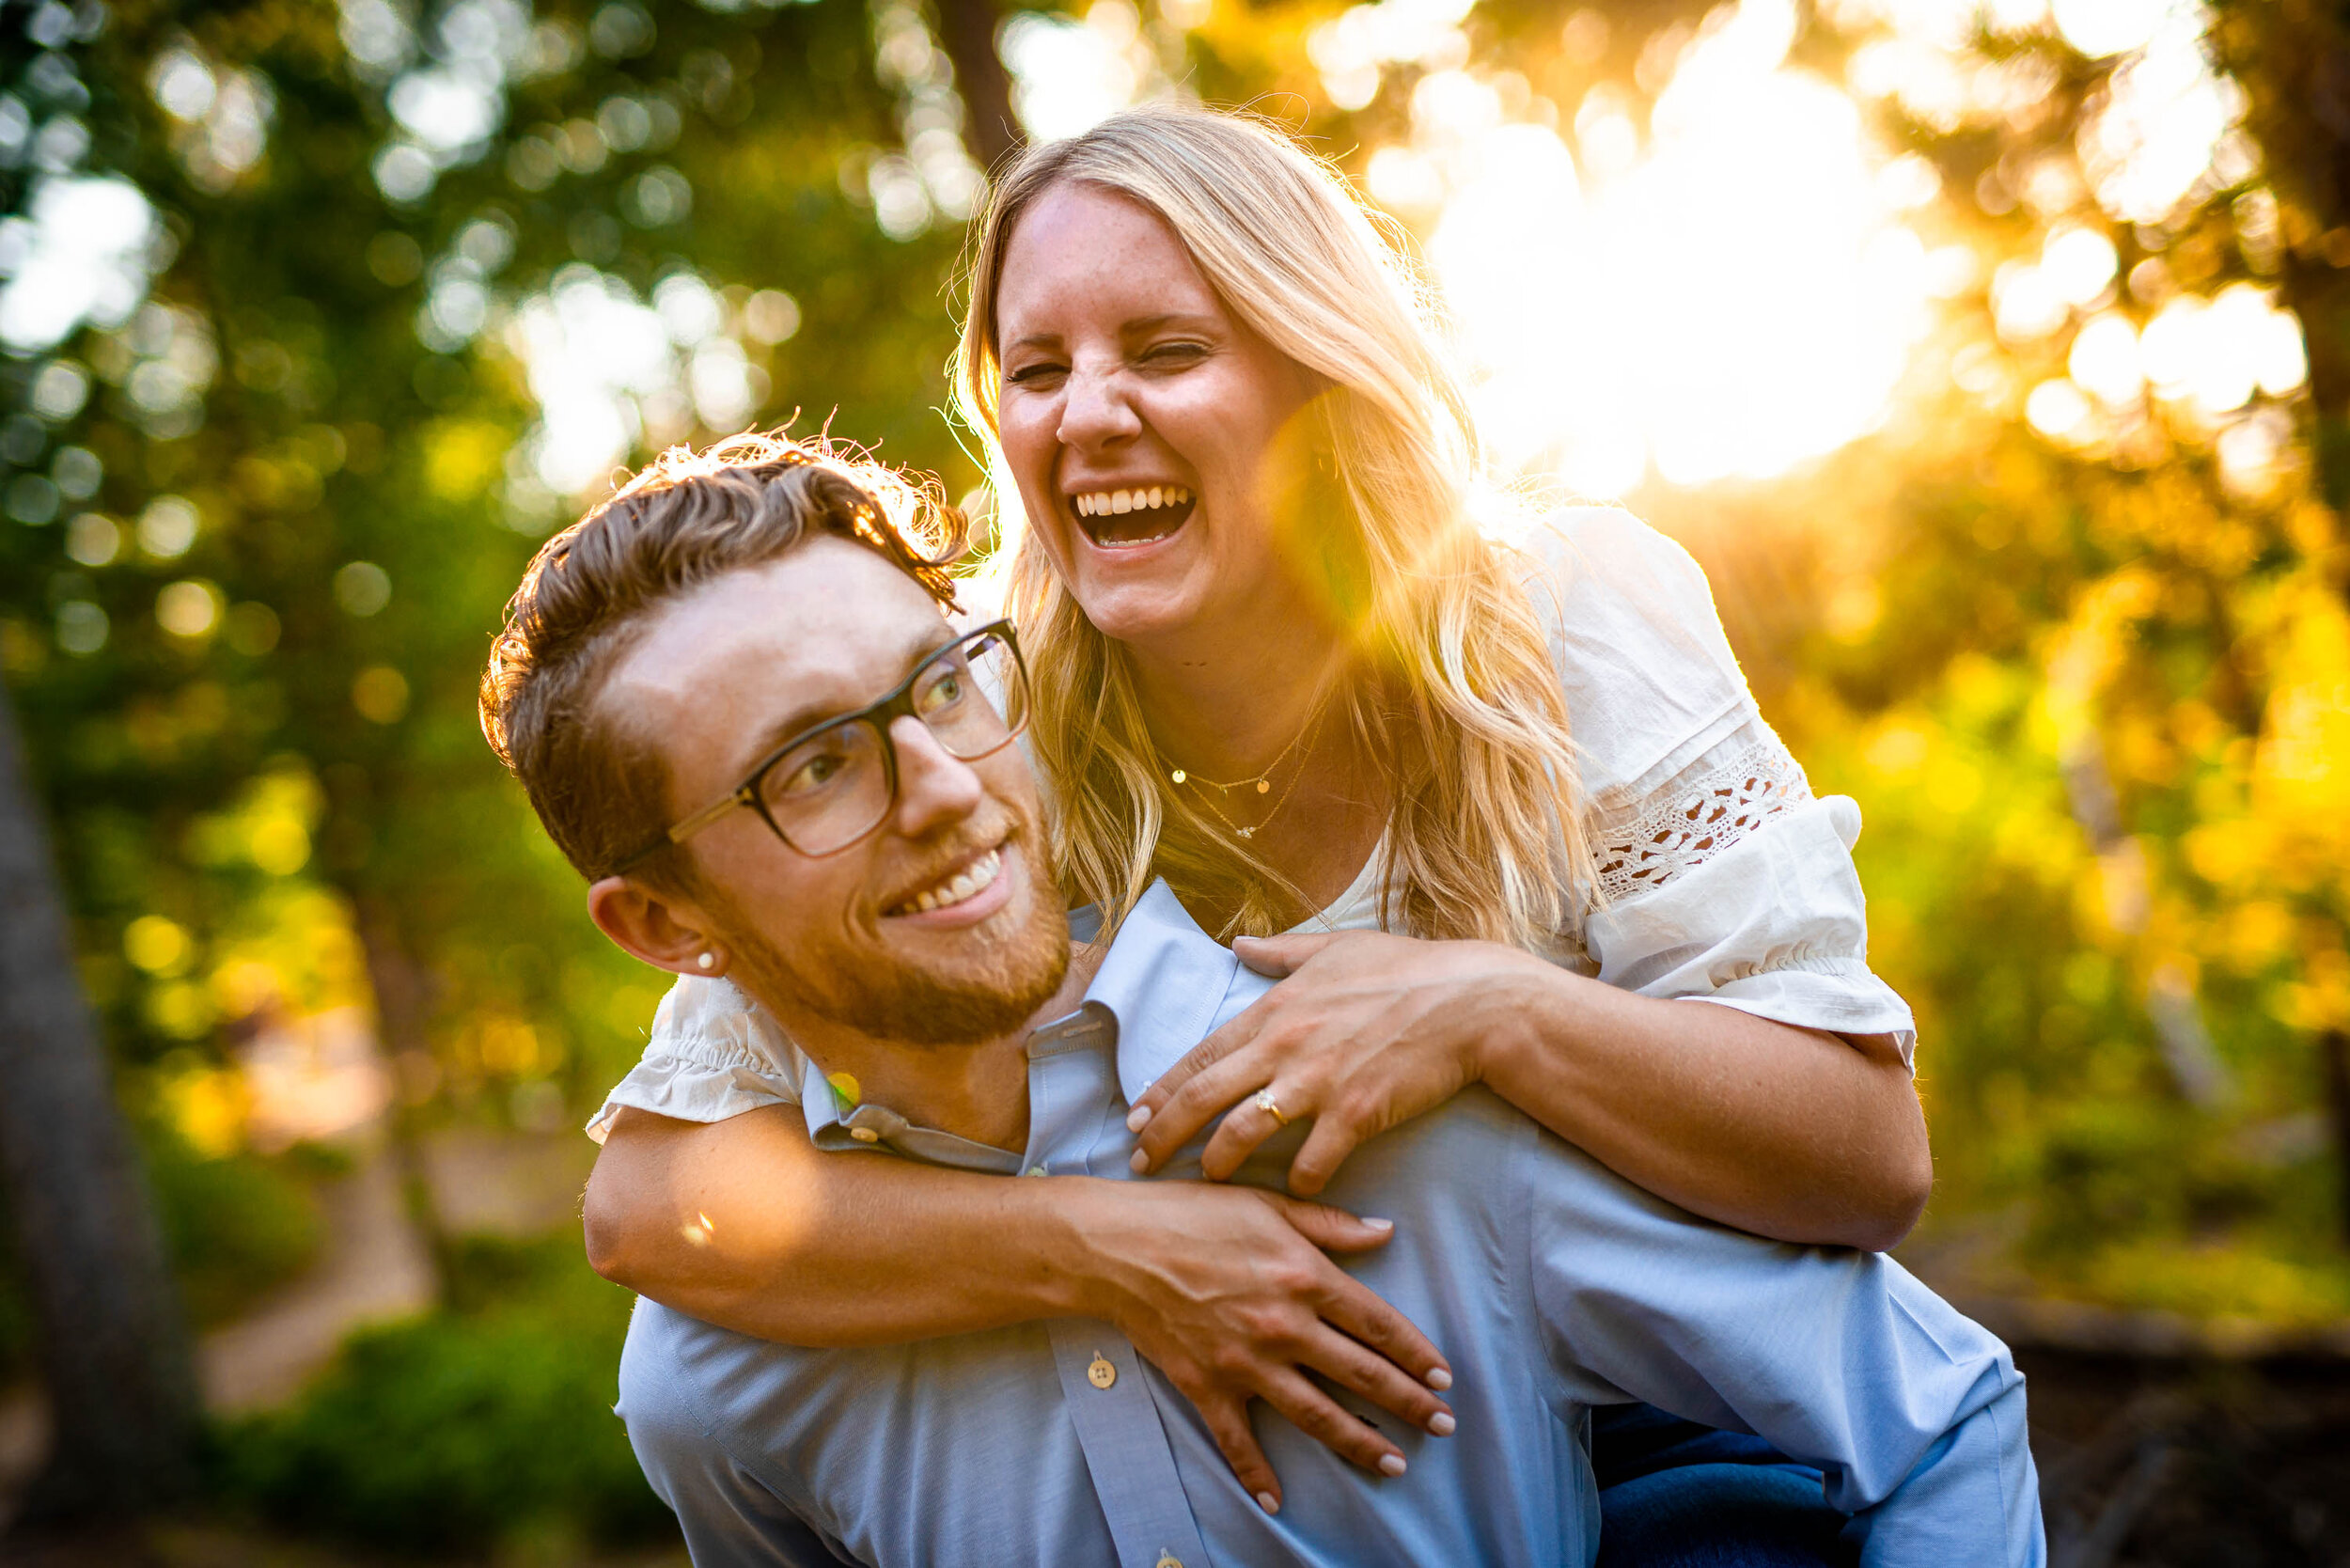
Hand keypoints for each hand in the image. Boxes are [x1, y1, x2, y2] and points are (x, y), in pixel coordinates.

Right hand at [1065, 1177, 1454, 1511]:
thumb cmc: (1191, 1214)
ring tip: (1395, 1463)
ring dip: (1360, 1443)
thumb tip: (1385, 1232)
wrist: (1116, 1246)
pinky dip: (1256, 1474)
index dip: (1416, 1353)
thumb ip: (1330, 1225)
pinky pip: (1238, 1440)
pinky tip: (1276, 1501)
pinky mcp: (1208, 1386)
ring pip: (1316, 1414)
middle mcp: (1284, 1325)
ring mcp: (1246, 1362)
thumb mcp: (1267, 1205)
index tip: (1443, 1376)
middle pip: (1360, 1374)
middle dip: (1408, 1403)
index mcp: (1304, 1276)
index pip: (1377, 1324)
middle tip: (1443, 1425)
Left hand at [1127, 930, 1547, 1194]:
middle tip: (1140, 1161)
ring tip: (1203, 1181)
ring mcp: (1317, 1082)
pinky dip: (1297, 1183)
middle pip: (1202, 1097)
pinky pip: (1309, 1164)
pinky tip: (1293, 1191)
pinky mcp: (1355, 1114)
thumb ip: (1281, 950)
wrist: (1469, 1002)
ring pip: (1241, 1134)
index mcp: (1274, 1010)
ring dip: (1215, 1163)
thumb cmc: (1407, 970)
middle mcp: (1284, 1045)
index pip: (1200, 1055)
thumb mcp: (1336, 947)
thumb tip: (1240, 942)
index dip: (1162, 1089)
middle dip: (1164, 1134)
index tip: (1135, 1116)